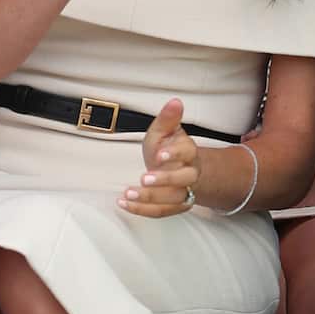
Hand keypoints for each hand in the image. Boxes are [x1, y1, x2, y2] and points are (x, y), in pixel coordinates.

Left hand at [119, 98, 198, 217]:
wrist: (175, 169)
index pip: (188, 152)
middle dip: (165, 180)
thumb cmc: (166, 149)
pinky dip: (142, 210)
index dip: (174, 153)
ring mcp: (184, 192)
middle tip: (144, 178)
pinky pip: (161, 212)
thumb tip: (175, 101)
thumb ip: (167, 118)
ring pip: (173, 198)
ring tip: (128, 194)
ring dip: (150, 198)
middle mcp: (190, 173)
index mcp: (189, 152)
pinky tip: (124, 203)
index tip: (159, 154)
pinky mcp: (175, 206)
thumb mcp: (164, 131)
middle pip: (185, 179)